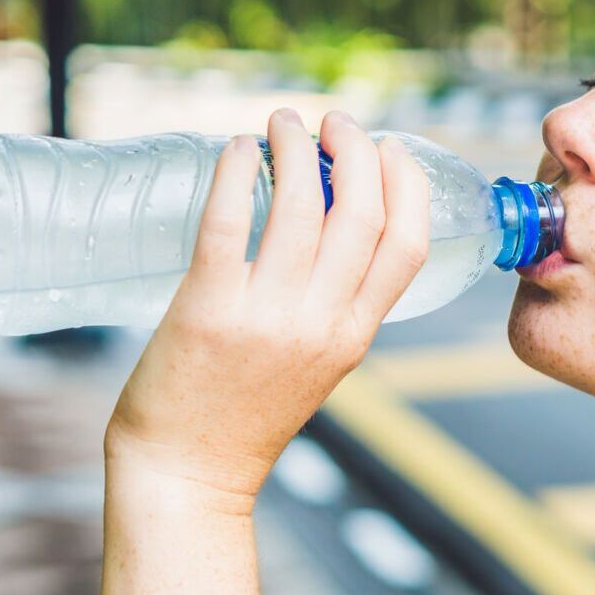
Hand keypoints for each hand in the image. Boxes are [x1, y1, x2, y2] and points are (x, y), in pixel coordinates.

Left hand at [104, 107, 430, 510]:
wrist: (187, 473)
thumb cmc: (245, 416)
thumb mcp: (318, 365)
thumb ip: (334, 307)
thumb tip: (331, 226)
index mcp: (355, 336)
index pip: (407, 244)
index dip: (406, 184)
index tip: (388, 148)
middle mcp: (320, 323)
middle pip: (361, 212)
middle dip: (355, 149)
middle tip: (333, 122)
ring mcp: (265, 316)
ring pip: (300, 205)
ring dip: (296, 147)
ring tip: (282, 122)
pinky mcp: (207, 308)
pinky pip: (229, 220)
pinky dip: (237, 171)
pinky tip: (237, 148)